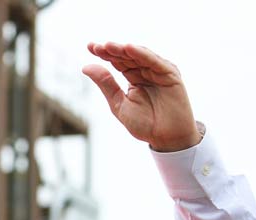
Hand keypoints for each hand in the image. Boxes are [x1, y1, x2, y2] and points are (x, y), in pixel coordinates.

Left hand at [83, 42, 201, 151]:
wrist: (167, 138)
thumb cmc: (145, 124)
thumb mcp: (119, 103)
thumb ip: (106, 84)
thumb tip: (85, 67)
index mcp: (133, 77)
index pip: (117, 61)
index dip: (104, 53)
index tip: (90, 47)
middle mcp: (146, 71)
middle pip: (127, 56)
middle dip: (112, 50)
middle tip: (97, 46)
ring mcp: (158, 71)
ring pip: (139, 56)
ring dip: (124, 49)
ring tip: (109, 46)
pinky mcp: (170, 73)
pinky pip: (154, 61)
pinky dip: (142, 54)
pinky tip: (129, 48)